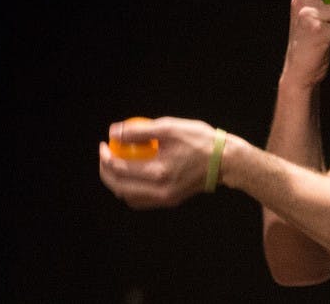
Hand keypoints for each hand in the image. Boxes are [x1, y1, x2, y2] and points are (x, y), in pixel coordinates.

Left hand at [99, 117, 216, 208]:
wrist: (225, 160)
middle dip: (106, 171)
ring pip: (128, 197)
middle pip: (119, 187)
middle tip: (105, 156)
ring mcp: (165, 198)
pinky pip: (142, 200)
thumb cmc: (200, 140)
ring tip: (116, 166)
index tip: (104, 144)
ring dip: (117, 183)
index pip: (119, 168)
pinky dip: (131, 190)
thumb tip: (114, 132)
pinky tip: (132, 176)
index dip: (106, 156)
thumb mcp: (170, 127)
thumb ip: (140, 130)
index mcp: (159, 171)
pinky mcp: (170, 201)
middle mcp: (160, 190)